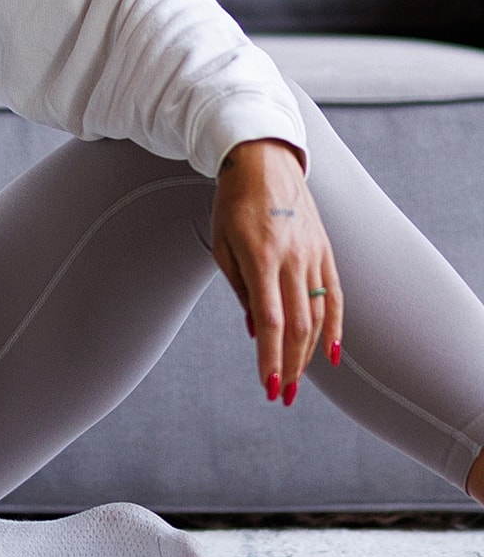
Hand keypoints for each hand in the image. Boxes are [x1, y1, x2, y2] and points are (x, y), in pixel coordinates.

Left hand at [210, 138, 342, 403]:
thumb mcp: (222, 244)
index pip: (270, 320)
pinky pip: (335, 296)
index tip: (267, 386)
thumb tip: (257, 331)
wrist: (263, 160)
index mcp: (261, 256)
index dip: (270, 357)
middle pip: (297, 325)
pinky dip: (335, 327)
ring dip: (308, 354)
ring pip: (317, 315)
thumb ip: (240, 289)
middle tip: (281, 396)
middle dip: (290, 366)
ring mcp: (314, 254)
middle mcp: (293, 258)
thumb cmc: (233, 203)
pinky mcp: (326, 251)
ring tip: (296, 381)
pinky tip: (332, 354)